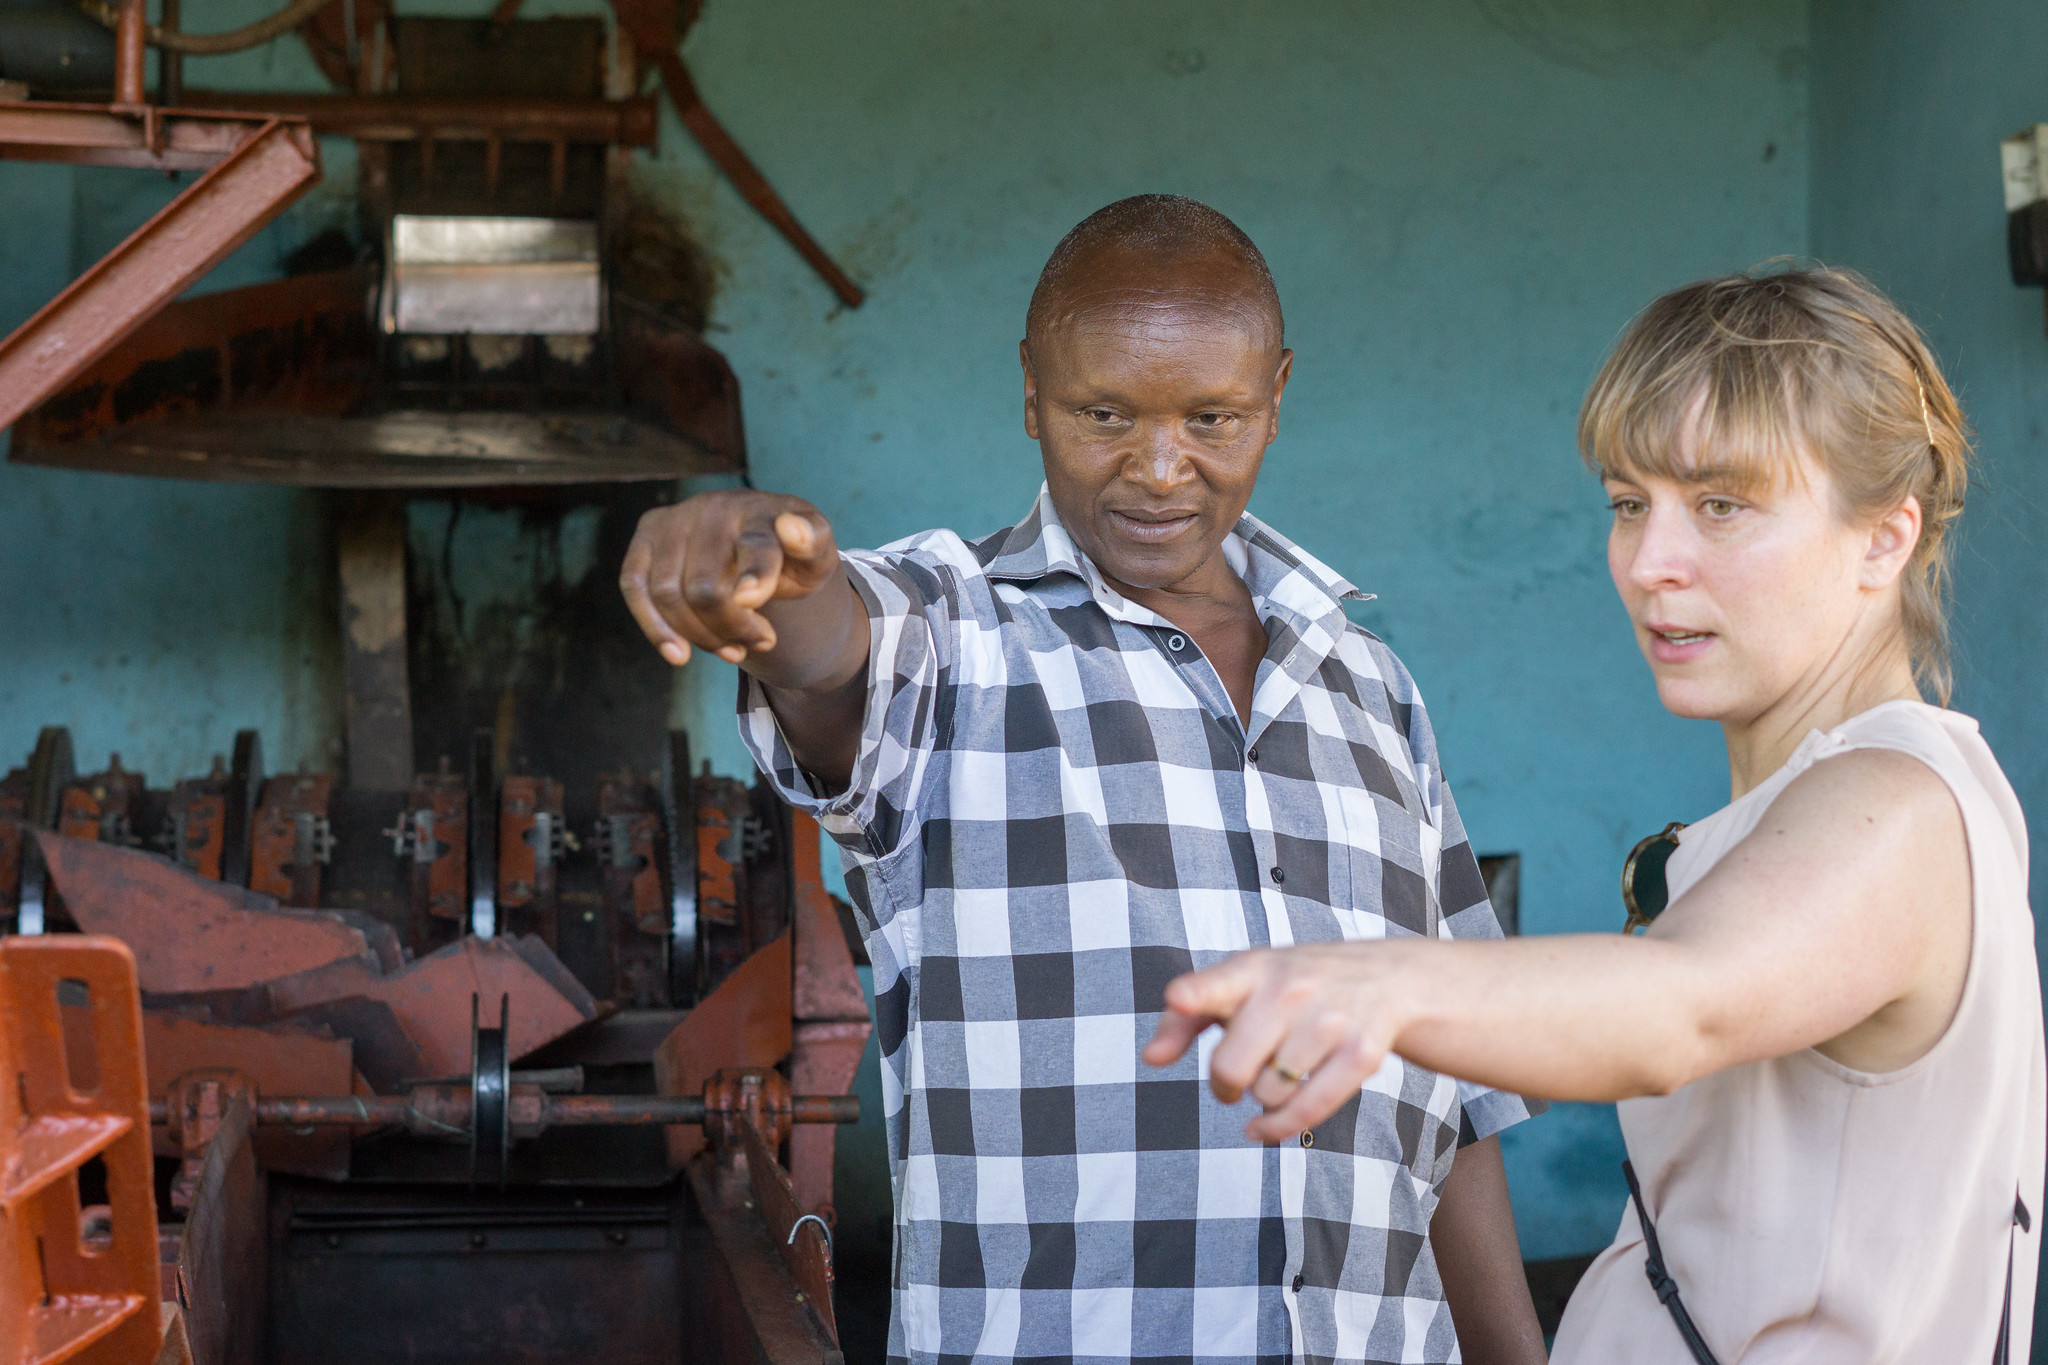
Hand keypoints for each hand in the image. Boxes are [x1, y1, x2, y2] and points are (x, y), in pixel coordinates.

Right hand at [620, 491, 841, 666]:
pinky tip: (679, 655)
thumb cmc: (790, 554)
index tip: (751, 600)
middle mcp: (713, 507)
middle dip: (732, 628)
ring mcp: (675, 517)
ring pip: (668, 593)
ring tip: (733, 650)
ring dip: (700, 635)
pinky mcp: (648, 534)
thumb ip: (813, 544)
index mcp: (761, 511)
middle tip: (762, 643)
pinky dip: (654, 626)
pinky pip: (634, 586)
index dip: (755, 573)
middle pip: (706, 587)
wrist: (761, 536)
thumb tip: (790, 529)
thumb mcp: (816, 555)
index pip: (758, 545)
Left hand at [1142, 942, 1412, 1143]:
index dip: (1195, 995)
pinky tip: (1263, 1128)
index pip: (1218, 983)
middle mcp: (1291, 989)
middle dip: (1224, 1085)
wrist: (1385, 975)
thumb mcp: (1240, 984)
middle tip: (1232, 1080)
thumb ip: (1186, 1018)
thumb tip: (1152, 1058)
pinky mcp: (1362, 1053)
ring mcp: (1330, 1020)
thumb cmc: (1292, 985)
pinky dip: (1278, 1128)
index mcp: (1254, 968)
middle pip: (1232, 1067)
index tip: (1179, 999)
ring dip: (1262, 1097)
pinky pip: (1308, 1109)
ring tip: (1273, 1076)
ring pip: (1268, 1093)